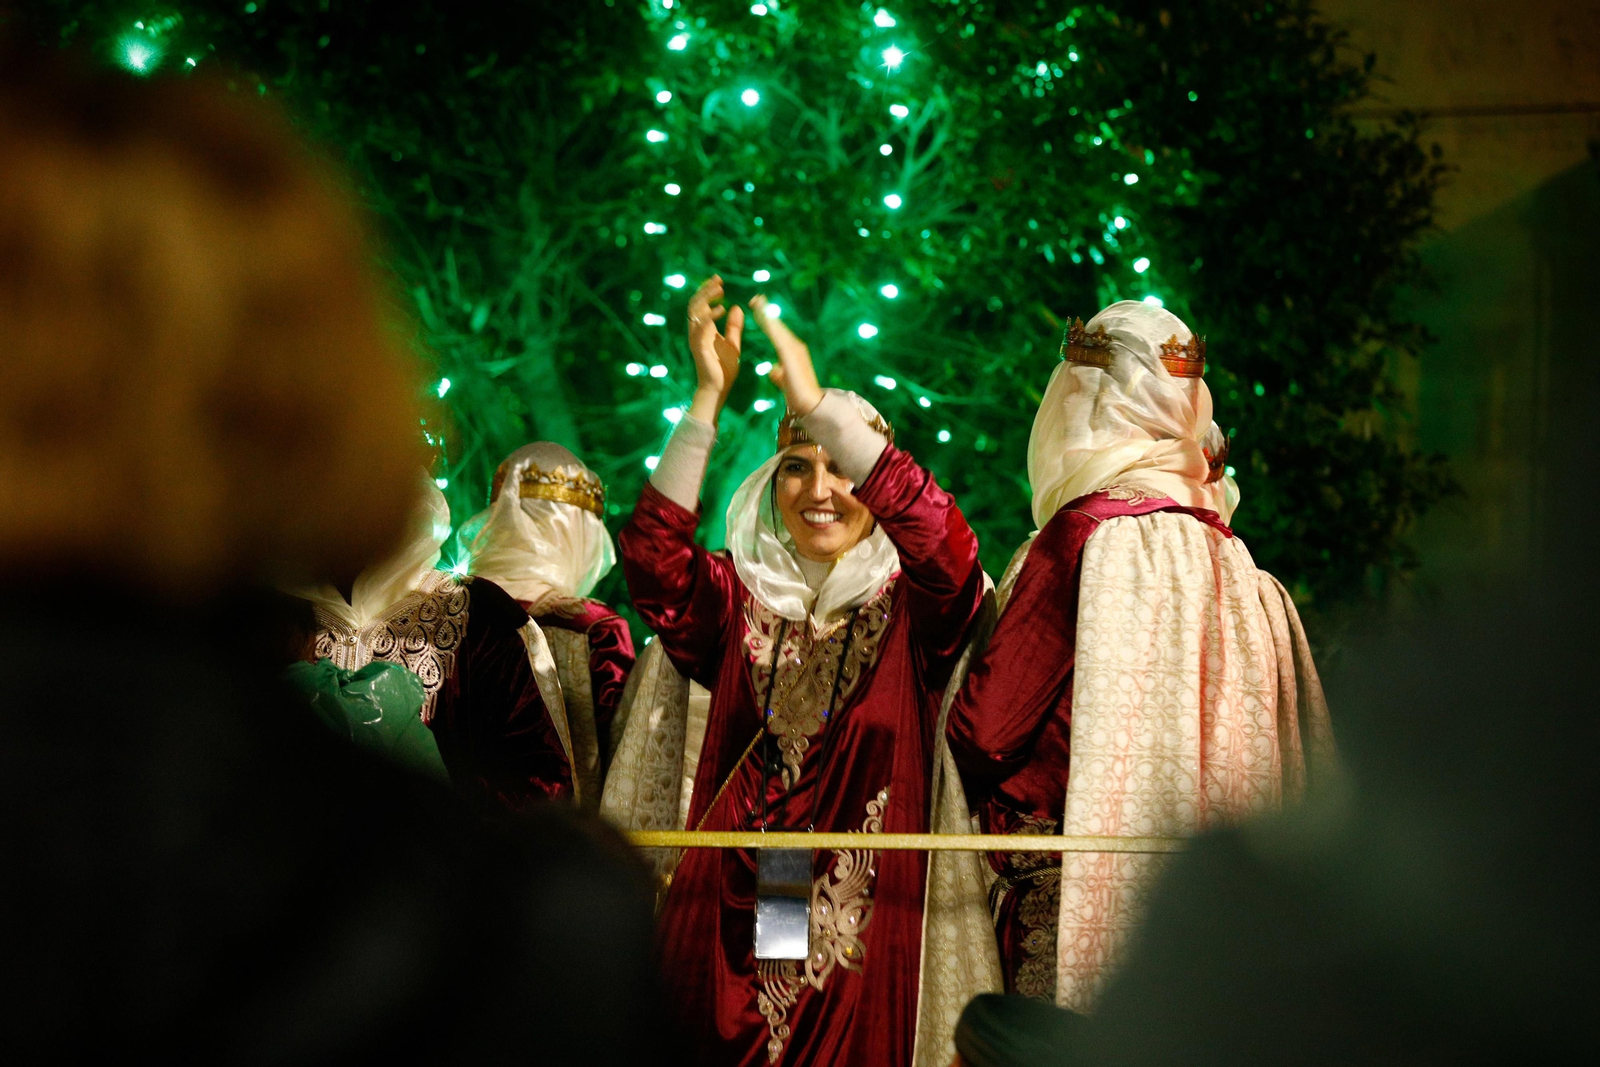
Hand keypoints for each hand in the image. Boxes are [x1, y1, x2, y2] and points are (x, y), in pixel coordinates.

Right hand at [686, 275, 743, 423]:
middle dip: (705, 290)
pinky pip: (701, 327)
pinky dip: (711, 316)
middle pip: (695, 304)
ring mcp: (696, 339)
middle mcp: (697, 332)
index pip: (701, 305)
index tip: (719, 280)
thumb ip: (734, 326)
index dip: (707, 291)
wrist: (718, 389)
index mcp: (704, 330)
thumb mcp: (733, 343)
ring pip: (695, 312)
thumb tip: (736, 307)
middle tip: (719, 281)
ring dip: (706, 299)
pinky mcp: (699, 347)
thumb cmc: (724, 368)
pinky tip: (722, 309)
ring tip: (720, 290)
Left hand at [749, 294, 823, 416]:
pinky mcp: (789, 352)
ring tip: (755, 300)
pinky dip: (768, 324)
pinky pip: (776, 334)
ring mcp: (793, 347)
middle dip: (766, 311)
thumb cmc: (800, 397)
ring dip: (765, 313)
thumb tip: (773, 370)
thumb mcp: (785, 382)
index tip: (759, 309)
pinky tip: (760, 315)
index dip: (768, 321)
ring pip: (776, 327)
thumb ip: (779, 375)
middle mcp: (795, 346)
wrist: (812, 403)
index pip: (778, 333)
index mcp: (792, 352)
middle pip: (777, 325)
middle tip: (756, 297)